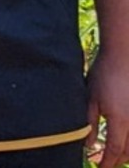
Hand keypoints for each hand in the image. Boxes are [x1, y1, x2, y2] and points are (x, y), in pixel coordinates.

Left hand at [87, 49, 128, 166]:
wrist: (123, 55)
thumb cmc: (104, 74)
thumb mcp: (90, 98)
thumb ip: (90, 122)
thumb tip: (89, 144)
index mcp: (120, 120)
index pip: (115, 151)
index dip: (107, 163)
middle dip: (118, 160)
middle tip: (106, 164)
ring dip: (127, 152)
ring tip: (115, 156)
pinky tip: (125, 140)